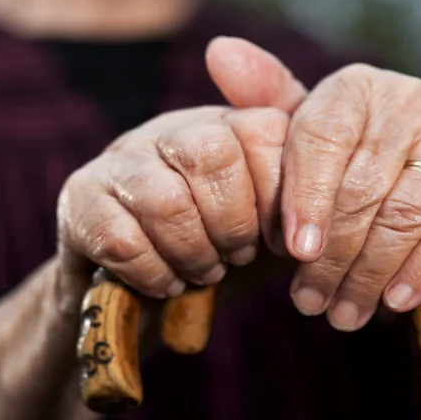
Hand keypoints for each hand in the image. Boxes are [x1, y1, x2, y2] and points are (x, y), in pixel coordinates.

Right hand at [0, 104, 289, 419]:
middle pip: (211, 153)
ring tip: (202, 273)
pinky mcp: (79, 201)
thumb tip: (341, 178)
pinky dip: (154, 274)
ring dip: (193, 252)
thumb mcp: (269, 223)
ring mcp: (118, 162)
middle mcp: (168, 130)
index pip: (263, 131)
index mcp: (222, 125)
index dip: (279, 195)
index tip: (278, 240)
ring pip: (165, 198)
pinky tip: (164, 283)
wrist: (139, 294)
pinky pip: (122, 239)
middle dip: (233, 222)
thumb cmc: (214, 251)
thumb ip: (303, 192)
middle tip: (236, 255)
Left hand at [208, 37, 420, 331]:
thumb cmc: (352, 166)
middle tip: (310, 303)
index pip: (322, 137)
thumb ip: (267, 105)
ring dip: (369, 272)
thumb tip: (219, 53)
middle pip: (360, 185)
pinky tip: (396, 302)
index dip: (305, 198)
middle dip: (332, 256)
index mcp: (354, 89)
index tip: (293, 252)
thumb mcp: (308, 138)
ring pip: (403, 211)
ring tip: (343, 313)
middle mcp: (408, 100)